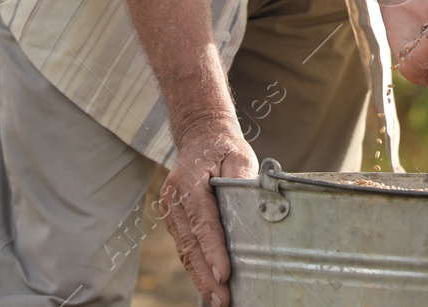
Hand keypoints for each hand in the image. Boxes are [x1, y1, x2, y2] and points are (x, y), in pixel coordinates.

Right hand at [161, 120, 258, 306]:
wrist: (199, 137)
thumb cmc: (222, 147)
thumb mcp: (237, 154)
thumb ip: (242, 178)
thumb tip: (256, 201)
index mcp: (188, 183)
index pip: (203, 223)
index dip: (213, 250)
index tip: (224, 274)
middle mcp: (174, 200)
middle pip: (190, 244)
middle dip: (206, 275)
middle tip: (222, 299)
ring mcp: (171, 212)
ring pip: (185, 251)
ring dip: (200, 277)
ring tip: (217, 300)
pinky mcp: (175, 220)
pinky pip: (185, 247)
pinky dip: (196, 267)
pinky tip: (208, 284)